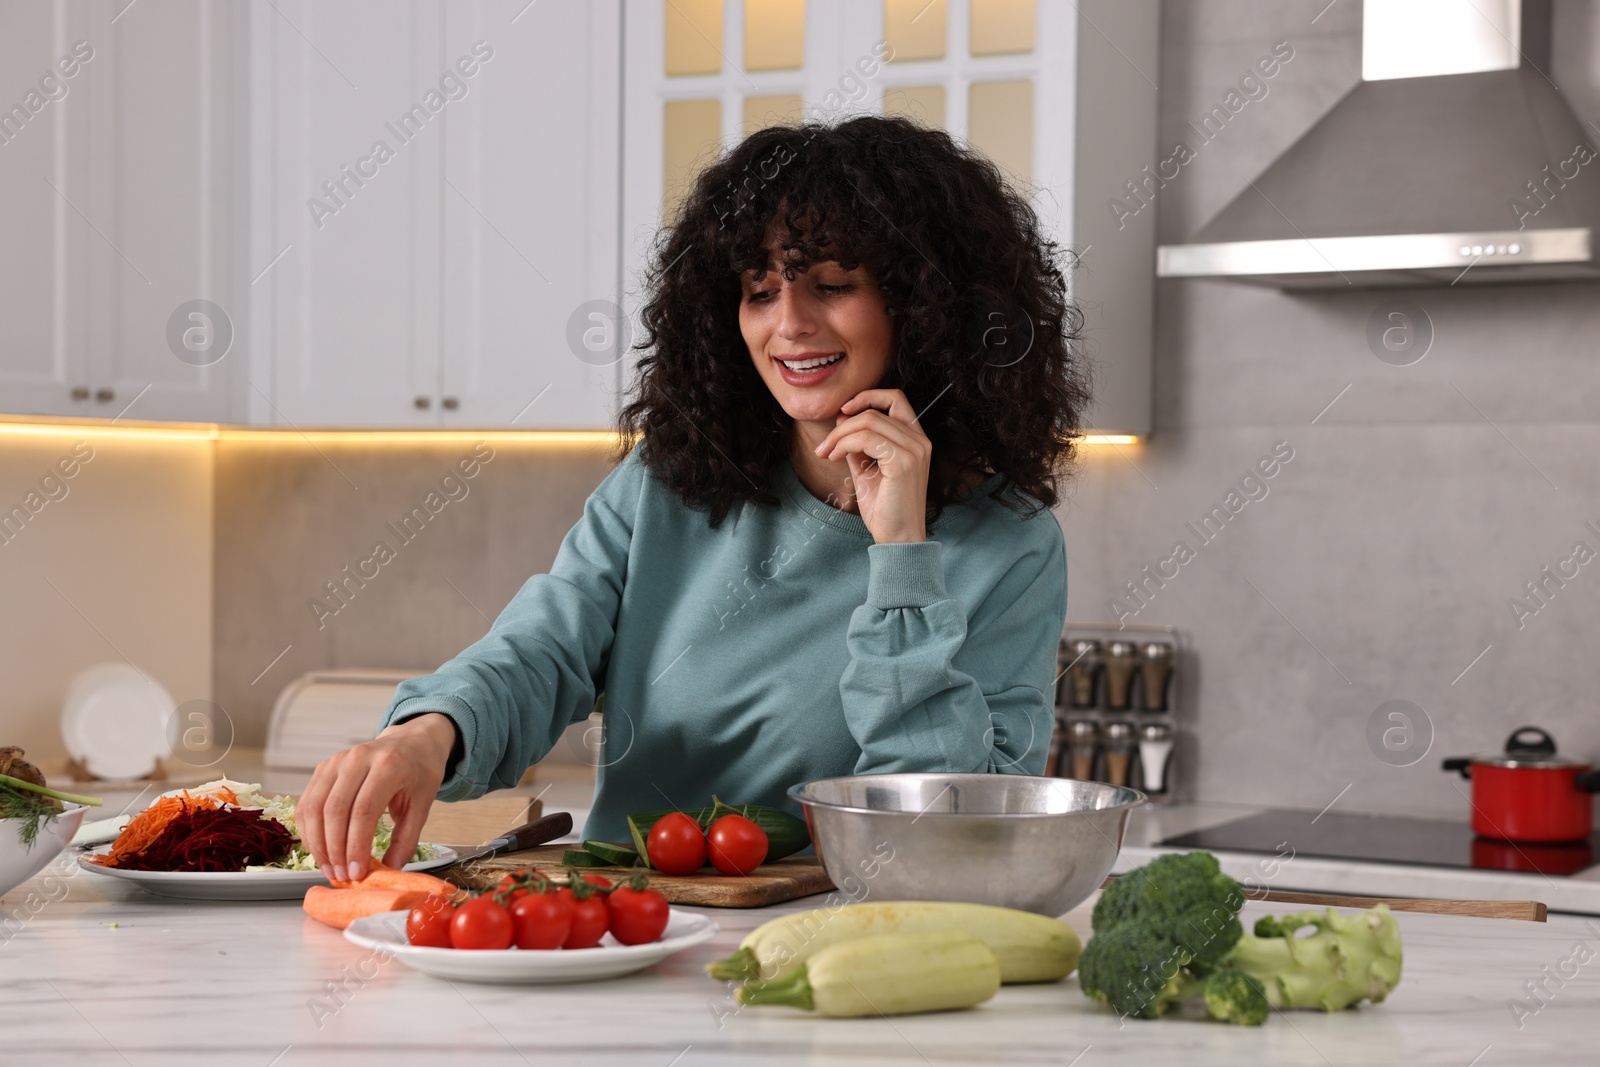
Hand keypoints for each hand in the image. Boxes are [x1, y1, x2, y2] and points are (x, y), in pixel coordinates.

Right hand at [297, 713, 455, 882]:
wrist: (412, 742)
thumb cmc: (419, 773)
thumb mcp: (423, 805)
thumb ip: (406, 839)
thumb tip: (389, 871)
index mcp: (389, 765)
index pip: (364, 810)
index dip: (356, 845)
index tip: (357, 872)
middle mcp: (359, 758)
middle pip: (335, 809)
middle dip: (335, 849)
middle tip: (341, 875)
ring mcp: (337, 761)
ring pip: (315, 806)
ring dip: (318, 843)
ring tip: (330, 868)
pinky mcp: (324, 767)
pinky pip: (307, 802)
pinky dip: (309, 829)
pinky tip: (319, 849)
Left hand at [814, 388, 931, 543]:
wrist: (898, 538)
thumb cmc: (885, 508)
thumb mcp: (867, 469)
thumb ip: (857, 444)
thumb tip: (841, 420)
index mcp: (915, 439)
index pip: (895, 398)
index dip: (867, 397)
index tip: (843, 411)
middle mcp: (919, 440)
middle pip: (874, 411)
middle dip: (842, 424)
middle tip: (824, 446)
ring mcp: (914, 450)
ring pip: (867, 421)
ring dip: (839, 435)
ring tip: (826, 453)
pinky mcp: (903, 461)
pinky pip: (866, 438)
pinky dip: (844, 444)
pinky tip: (835, 457)